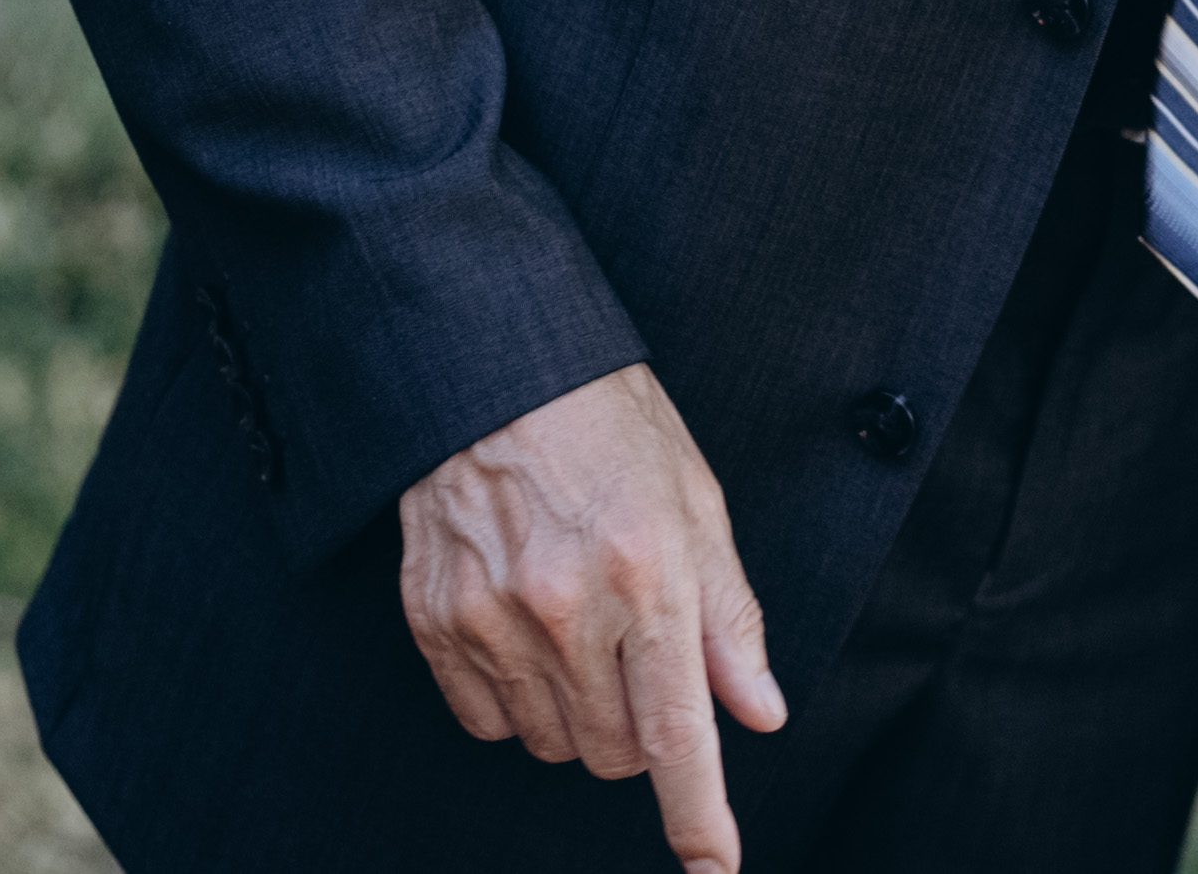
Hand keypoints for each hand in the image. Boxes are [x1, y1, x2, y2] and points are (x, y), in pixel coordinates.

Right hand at [397, 364, 785, 869]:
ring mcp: (493, 620)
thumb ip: (730, 618)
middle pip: (615, 753)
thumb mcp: (697, 504)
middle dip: (641, 733)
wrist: (494, 372)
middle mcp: (568, 609)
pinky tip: (529, 636)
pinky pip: (488, 722)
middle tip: (642, 660)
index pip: (679, 731)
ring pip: (552, 745)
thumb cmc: (611, 427)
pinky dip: (518, 704)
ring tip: (585, 633)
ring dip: (581, 719)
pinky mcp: (437, 623)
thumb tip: (760, 711)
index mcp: (648, 575)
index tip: (714, 866)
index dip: (699, 813)